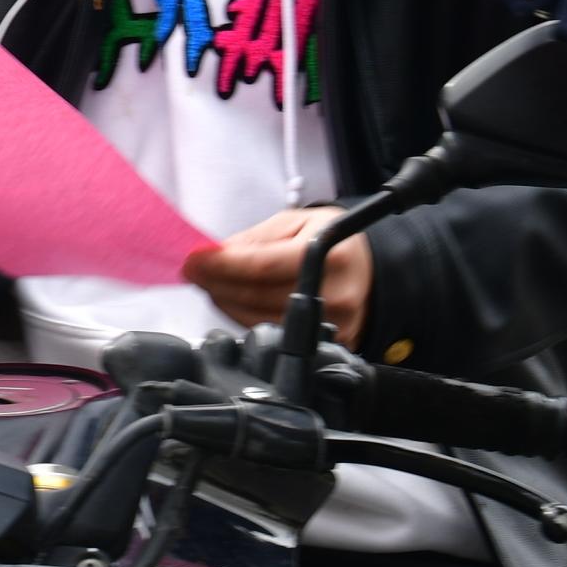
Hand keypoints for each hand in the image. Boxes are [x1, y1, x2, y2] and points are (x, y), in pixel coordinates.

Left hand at [185, 206, 368, 345]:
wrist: (373, 271)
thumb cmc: (335, 242)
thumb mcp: (299, 222)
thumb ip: (257, 239)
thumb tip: (217, 254)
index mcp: (328, 254)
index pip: (261, 266)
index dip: (222, 265)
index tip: (195, 260)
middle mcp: (332, 294)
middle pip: (255, 296)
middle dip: (216, 282)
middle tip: (194, 270)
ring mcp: (330, 324)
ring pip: (257, 319)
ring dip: (224, 301)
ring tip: (210, 283)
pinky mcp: (325, 343)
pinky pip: (271, 332)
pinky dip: (244, 316)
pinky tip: (232, 300)